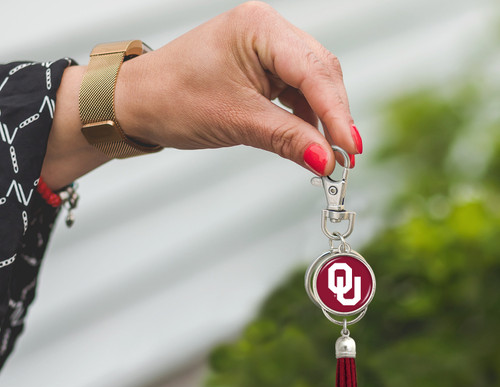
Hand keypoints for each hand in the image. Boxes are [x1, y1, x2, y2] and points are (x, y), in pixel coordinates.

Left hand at [42, 1, 361, 189]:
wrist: (138, 102)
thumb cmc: (172, 98)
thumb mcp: (235, 120)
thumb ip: (286, 139)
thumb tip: (326, 160)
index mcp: (259, 28)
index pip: (314, 72)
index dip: (337, 113)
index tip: (350, 149)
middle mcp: (267, 31)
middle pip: (321, 73)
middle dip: (335, 115)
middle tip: (344, 156)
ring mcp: (265, 50)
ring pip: (312, 85)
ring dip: (322, 119)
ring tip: (329, 154)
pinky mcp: (261, 70)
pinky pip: (295, 93)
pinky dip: (304, 119)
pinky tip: (309, 140)